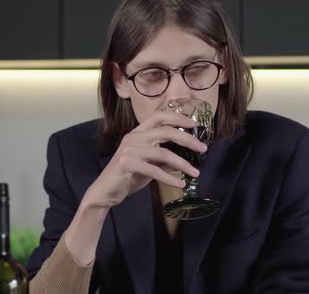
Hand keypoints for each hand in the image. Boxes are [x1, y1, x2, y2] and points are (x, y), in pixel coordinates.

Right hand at [83, 111, 207, 207]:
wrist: (105, 191)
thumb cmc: (128, 176)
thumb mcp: (149, 165)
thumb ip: (164, 159)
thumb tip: (185, 159)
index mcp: (138, 133)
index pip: (159, 116)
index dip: (178, 117)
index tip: (194, 124)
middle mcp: (133, 137)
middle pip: (166, 131)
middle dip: (187, 139)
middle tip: (203, 148)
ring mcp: (129, 150)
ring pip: (163, 153)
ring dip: (183, 164)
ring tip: (195, 173)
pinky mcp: (126, 164)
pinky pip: (154, 170)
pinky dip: (170, 178)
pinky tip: (180, 184)